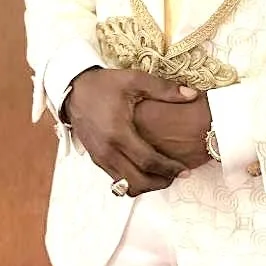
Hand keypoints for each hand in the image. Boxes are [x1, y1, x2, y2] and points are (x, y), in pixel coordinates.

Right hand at [63, 69, 201, 195]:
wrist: (73, 89)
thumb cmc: (104, 85)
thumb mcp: (134, 80)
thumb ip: (164, 89)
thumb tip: (192, 94)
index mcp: (118, 132)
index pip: (148, 161)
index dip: (169, 169)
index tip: (185, 170)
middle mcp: (107, 150)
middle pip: (137, 182)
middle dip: (160, 183)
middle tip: (177, 176)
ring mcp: (99, 157)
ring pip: (125, 186)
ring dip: (146, 185)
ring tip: (162, 175)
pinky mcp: (95, 159)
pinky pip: (116, 179)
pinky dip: (133, 180)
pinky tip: (145, 169)